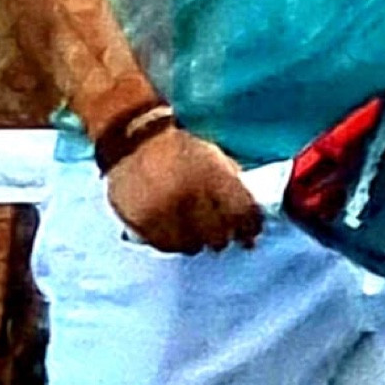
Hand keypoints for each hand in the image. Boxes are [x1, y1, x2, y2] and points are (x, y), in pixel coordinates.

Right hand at [105, 124, 263, 254]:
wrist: (132, 137)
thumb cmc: (178, 147)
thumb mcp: (213, 156)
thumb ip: (233, 186)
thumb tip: (252, 224)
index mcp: (213, 174)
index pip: (244, 215)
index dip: (250, 229)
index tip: (249, 235)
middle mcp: (190, 194)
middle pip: (219, 237)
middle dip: (223, 235)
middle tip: (219, 231)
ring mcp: (164, 210)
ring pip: (193, 246)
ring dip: (197, 240)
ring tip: (193, 228)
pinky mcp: (142, 221)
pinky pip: (166, 246)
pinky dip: (173, 242)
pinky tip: (174, 229)